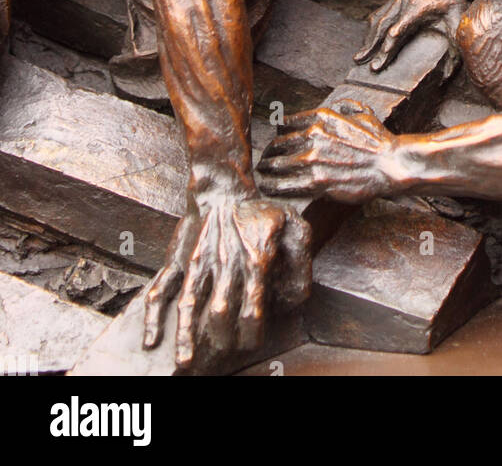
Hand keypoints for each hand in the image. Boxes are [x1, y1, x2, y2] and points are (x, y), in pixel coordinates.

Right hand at [142, 191, 309, 369]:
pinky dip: (153, 316)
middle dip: (220, 341)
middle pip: (220, 312)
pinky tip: (151, 338)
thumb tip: (297, 297)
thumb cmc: (260, 209)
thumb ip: (300, 263)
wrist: (223, 187)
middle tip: (219, 357)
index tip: (250, 344)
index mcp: (254, 259)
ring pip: (188, 305)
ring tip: (184, 363)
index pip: (253, 308)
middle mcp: (224, 264)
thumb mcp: (294, 226)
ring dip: (185, 337)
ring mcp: (197, 262)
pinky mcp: (178, 258)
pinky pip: (161, 289)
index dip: (252, 333)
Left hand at [258, 100, 399, 202]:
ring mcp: (313, 158)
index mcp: (322, 117)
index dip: (278, 134)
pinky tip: (268, 188)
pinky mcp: (316, 181)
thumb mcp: (363, 113)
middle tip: (264, 159)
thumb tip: (339, 106)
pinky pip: (286, 184)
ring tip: (262, 174)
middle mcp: (314, 134)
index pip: (286, 123)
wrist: (390, 164)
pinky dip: (273, 186)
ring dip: (267, 169)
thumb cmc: (380, 140)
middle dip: (269, 152)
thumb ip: (347, 106)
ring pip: (278, 164)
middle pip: (279, 144)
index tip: (275, 141)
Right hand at [354, 0, 467, 71]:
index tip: (380, 58)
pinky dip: (371, 29)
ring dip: (368, 38)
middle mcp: (404, 1)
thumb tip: (447, 77)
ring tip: (359, 56)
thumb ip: (452, 50)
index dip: (389, 45)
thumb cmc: (456, 4)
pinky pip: (379, 13)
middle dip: (371, 46)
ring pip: (377, 19)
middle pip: (383, 25)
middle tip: (361, 62)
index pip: (399, 29)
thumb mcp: (457, 26)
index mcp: (418, 7)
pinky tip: (367, 42)